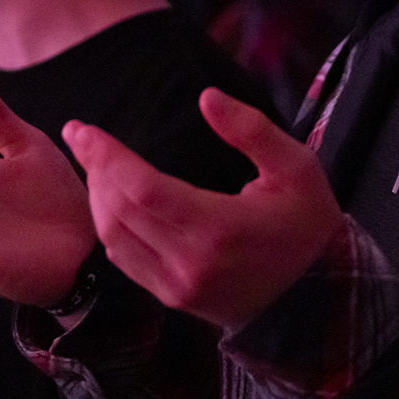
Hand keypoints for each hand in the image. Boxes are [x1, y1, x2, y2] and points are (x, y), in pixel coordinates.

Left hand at [65, 88, 339, 331]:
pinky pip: (125, 260)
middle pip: (119, 212)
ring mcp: (179, 287)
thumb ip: (251, 130)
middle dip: (94, 169)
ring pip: (113, 238)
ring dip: (97, 197)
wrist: (317, 297)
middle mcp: (190, 264)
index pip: (143, 190)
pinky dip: (109, 225)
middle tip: (81, 136)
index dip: (106, 157)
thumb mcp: (297, 168)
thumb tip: (206, 99)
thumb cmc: (307, 223)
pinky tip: (111, 199)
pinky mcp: (174, 299)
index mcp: (219, 229)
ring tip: (96, 162)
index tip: (81, 129)